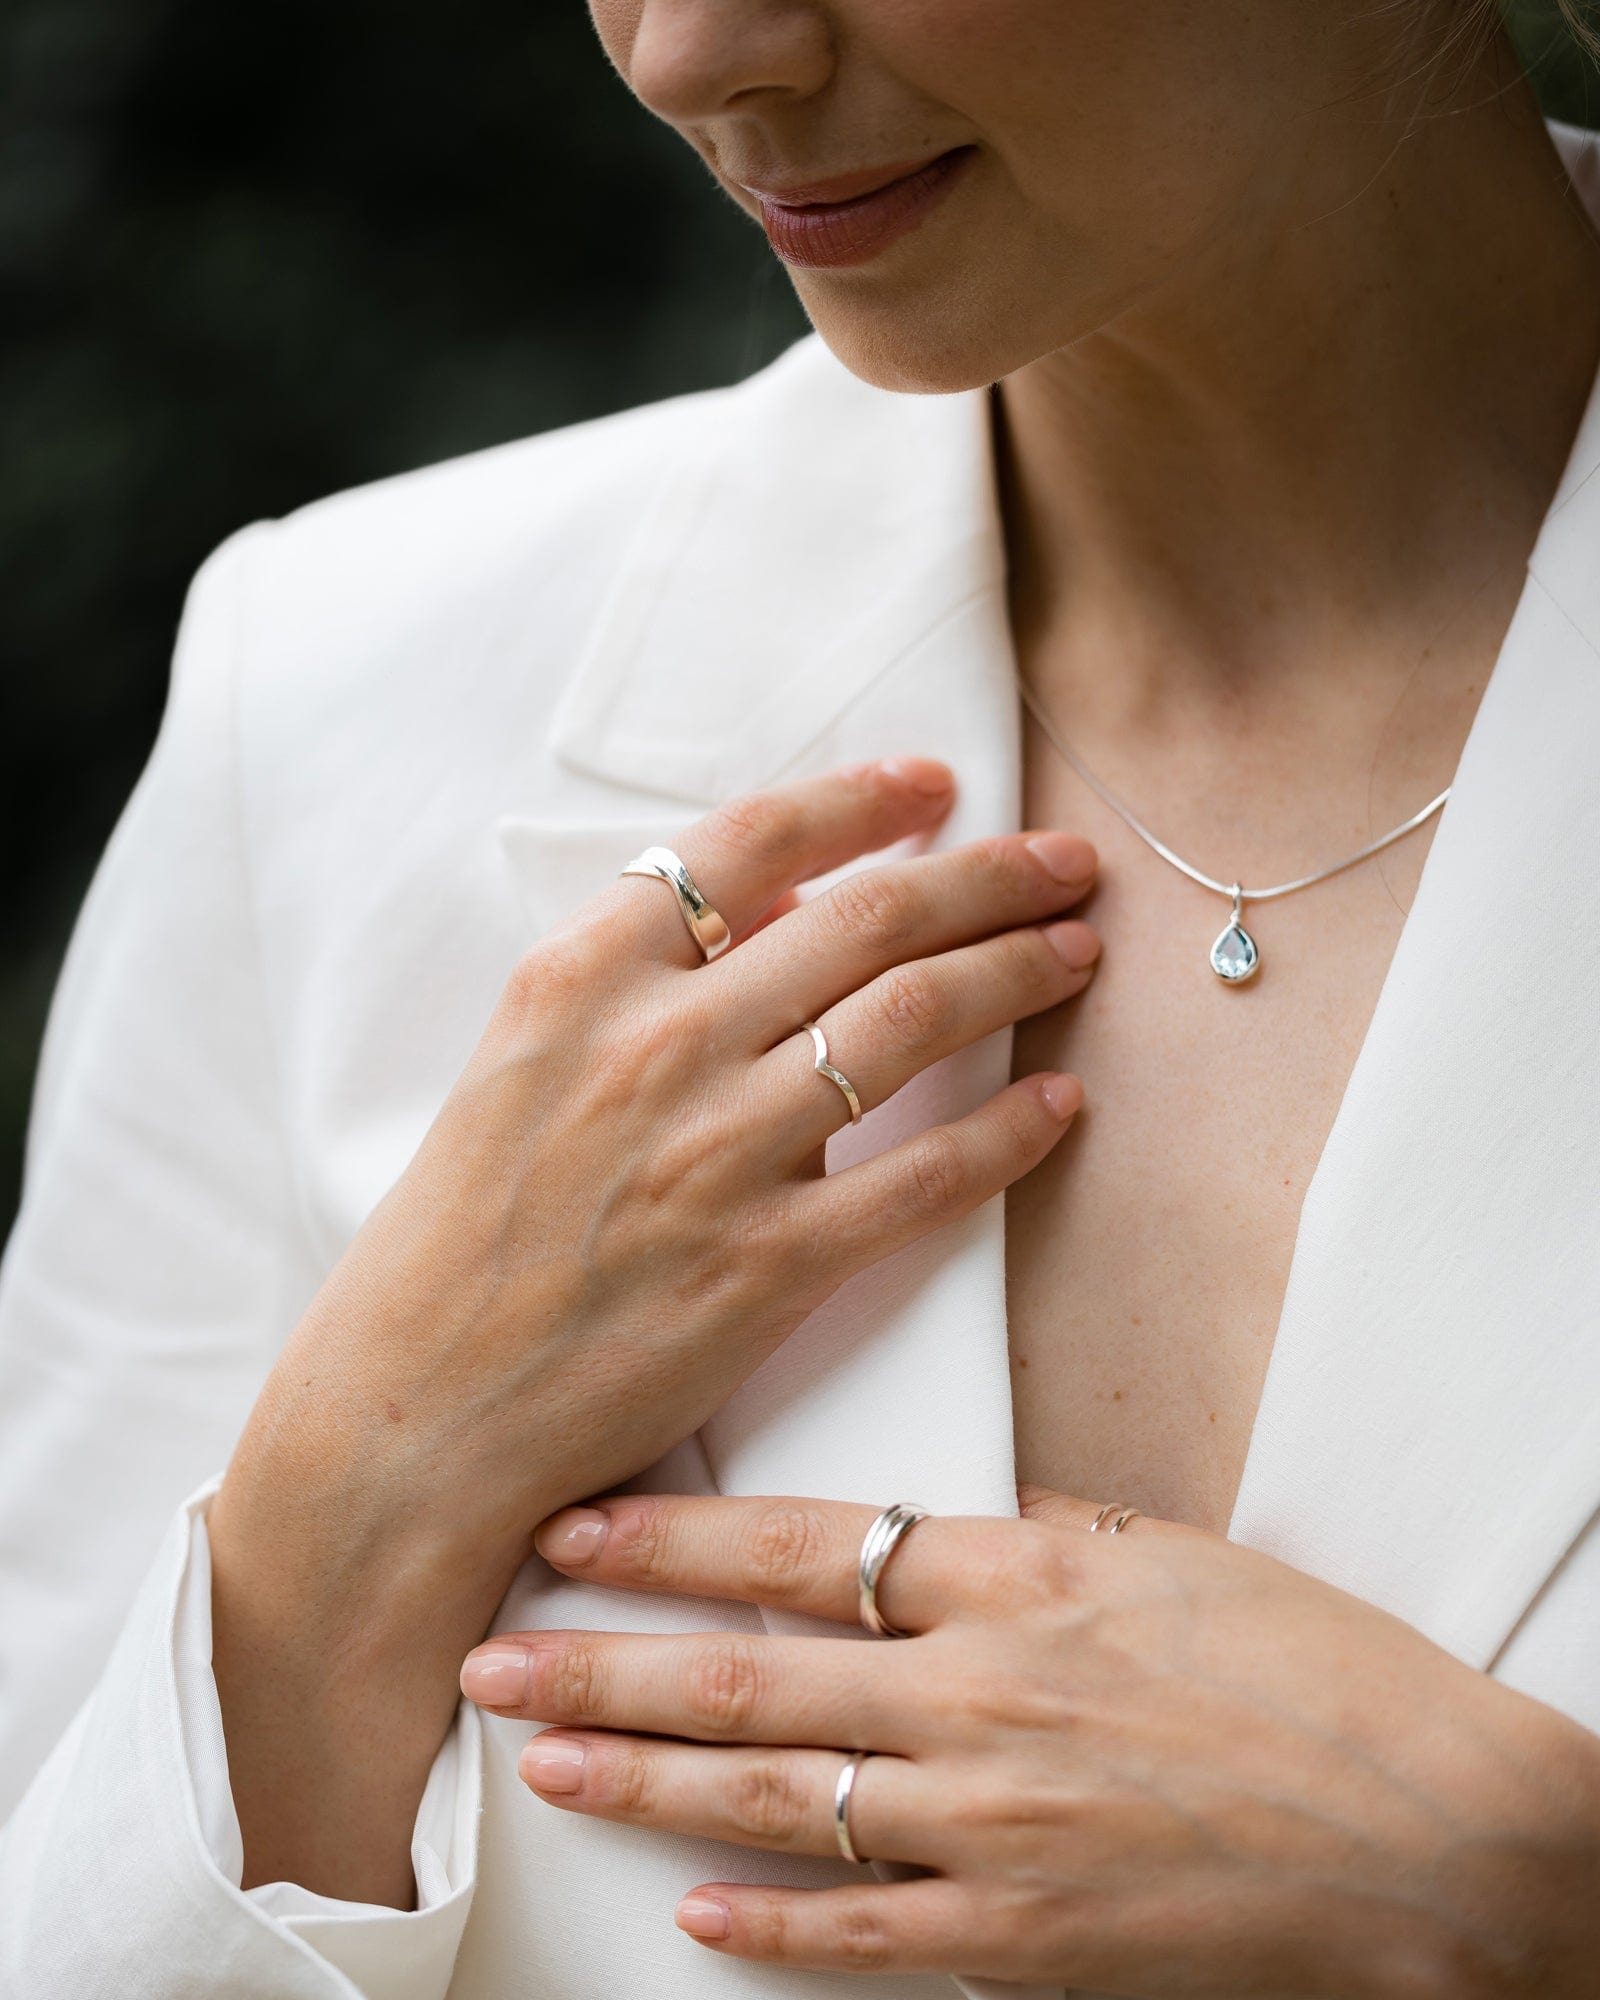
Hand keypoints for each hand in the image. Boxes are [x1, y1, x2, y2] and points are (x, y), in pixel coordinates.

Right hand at [207, 756, 1100, 1898]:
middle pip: (864, 919)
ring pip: (911, 1022)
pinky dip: (1006, 1134)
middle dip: (988, 875)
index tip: (937, 785)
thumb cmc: (462, 1234)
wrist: (419, 1408)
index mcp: (580, 979)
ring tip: (1076, 952)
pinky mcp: (766, 1267)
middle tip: (1064, 860)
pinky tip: (1059, 1106)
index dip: (860, 800)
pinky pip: (921, 1180)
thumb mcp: (518, 1065)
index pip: (748, 842)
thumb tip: (776, 909)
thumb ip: (636, 977)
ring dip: (1016, 972)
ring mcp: (716, 1155)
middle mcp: (656, 1046)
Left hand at [462, 1488, 1599, 1996]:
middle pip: (750, 1670)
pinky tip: (689, 1910)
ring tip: (541, 1758)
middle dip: (603, 1661)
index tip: (573, 1527)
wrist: (1430, 1831)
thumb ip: (1028, 1542)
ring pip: (773, 1792)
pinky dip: (767, 1922)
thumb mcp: (1162, 1551)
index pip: (803, 1543)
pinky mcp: (1023, 1936)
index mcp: (1018, 1579)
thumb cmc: (1310, 1671)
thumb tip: (930, 1535)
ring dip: (641, 1775)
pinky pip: (861, 1932)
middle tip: (490, 1653)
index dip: (671, 1537)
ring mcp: (992, 1826)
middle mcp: (980, 1697)